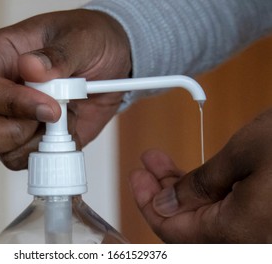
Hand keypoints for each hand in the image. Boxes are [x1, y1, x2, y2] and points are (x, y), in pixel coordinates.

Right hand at [0, 9, 130, 169]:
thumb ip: (58, 54)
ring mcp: (10, 120)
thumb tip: (29, 67)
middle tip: (50, 118)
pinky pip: (28, 161)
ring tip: (66, 115)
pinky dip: (53, 151)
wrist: (112, 65)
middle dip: (10, 135)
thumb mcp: (81, 38)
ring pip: (2, 152)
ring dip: (40, 141)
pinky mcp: (31, 140)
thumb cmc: (89, 42)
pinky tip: (68, 128)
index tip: (49, 107)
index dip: (11, 103)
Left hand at [129, 108, 271, 242]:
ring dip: (181, 190)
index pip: (173, 230)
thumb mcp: (239, 156)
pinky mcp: (264, 218)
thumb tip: (164, 204)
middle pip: (188, 225)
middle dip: (162, 192)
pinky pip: (225, 213)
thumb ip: (197, 185)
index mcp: (236, 232)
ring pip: (206, 217)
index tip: (137, 179)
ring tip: (163, 163)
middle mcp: (248, 240)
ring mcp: (258, 231)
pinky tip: (195, 174)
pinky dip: (205, 193)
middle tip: (147, 167)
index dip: (148, 204)